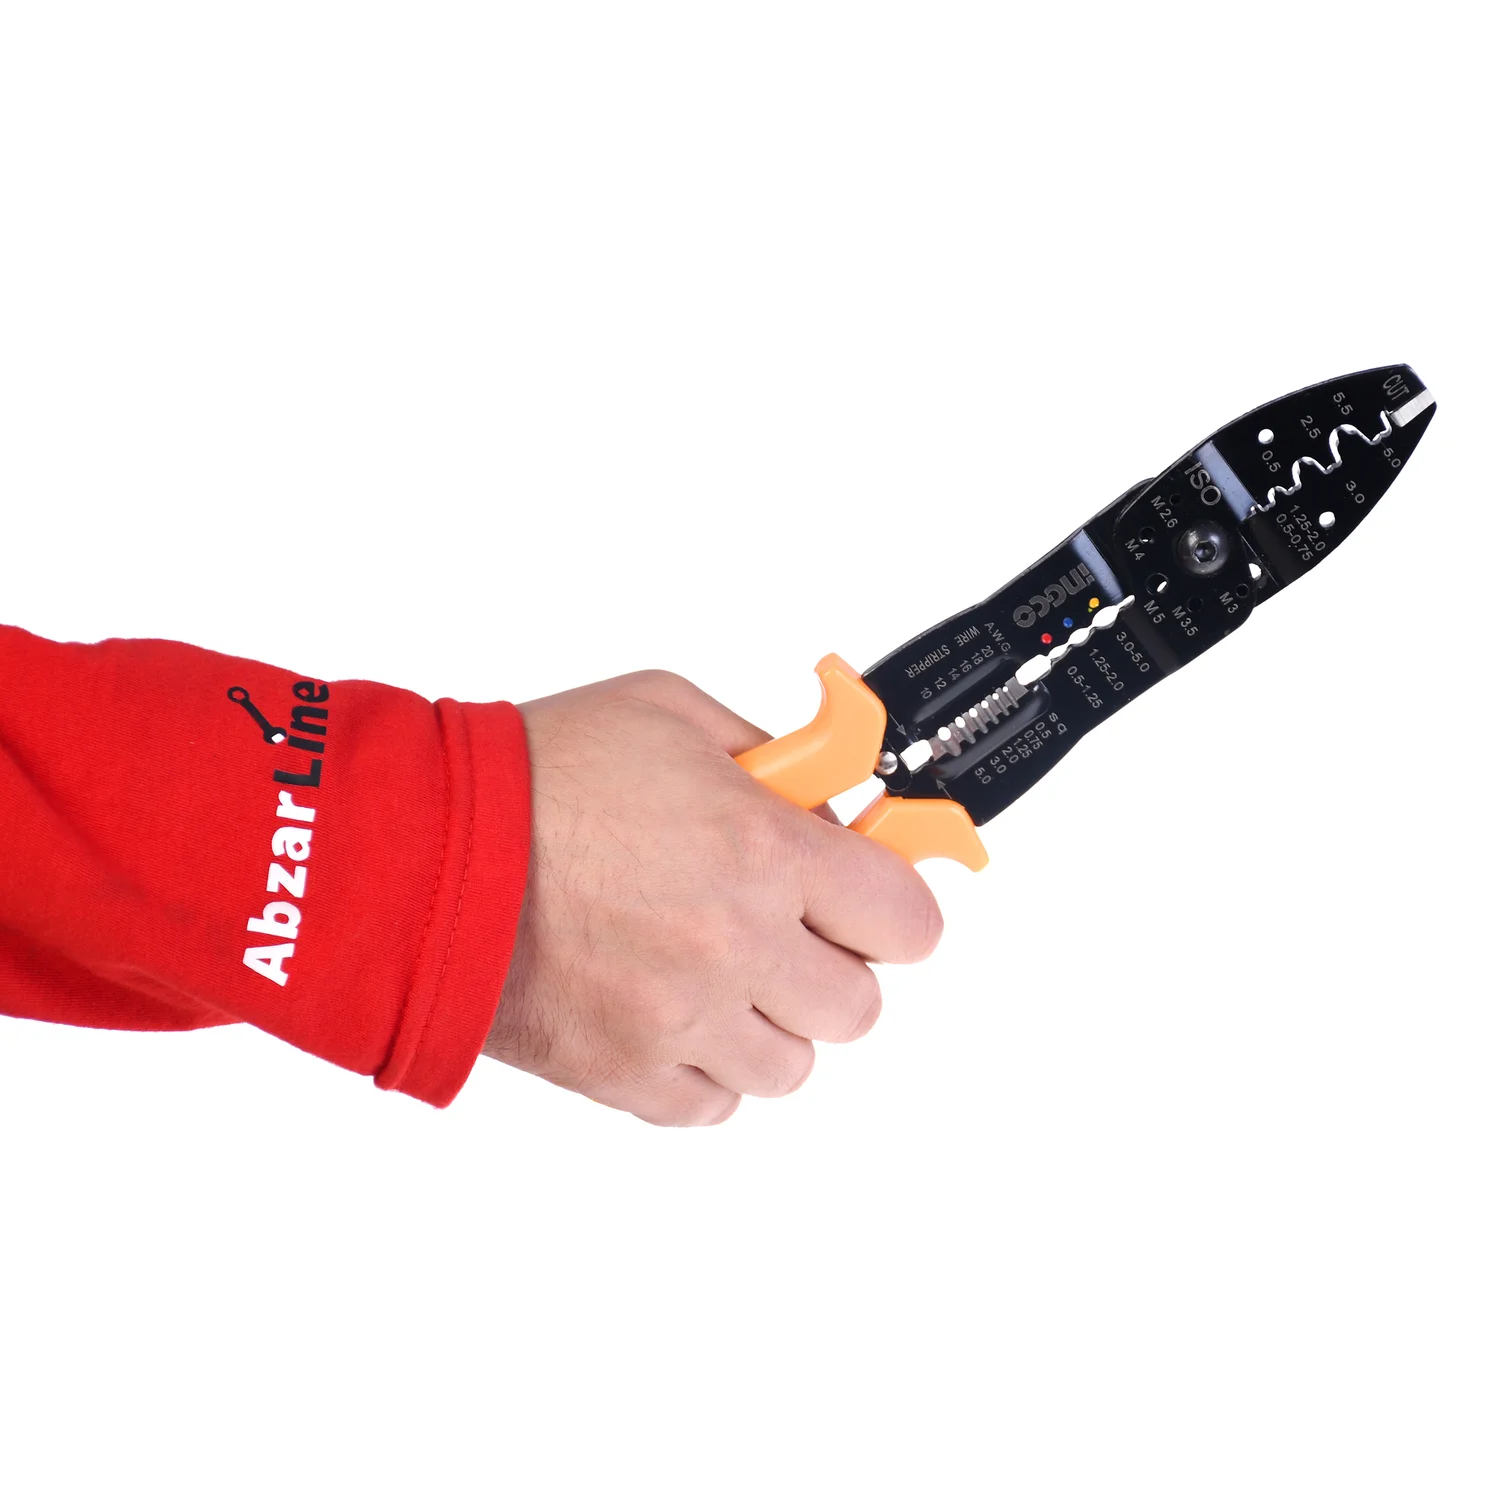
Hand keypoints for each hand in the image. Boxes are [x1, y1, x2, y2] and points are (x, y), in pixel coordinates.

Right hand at [484, 670, 941, 1124]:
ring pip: (791, 1066)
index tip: (871, 896)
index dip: (893, 906)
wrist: (420, 850)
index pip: (907, 919)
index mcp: (761, 849)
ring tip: (714, 968)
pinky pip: (714, 1106)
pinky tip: (669, 1011)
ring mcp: (681, 1023)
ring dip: (768, 1022)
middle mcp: (735, 946)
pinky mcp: (623, 1076)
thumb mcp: (670, 710)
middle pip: (856, 1005)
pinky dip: (704, 1068)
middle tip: (783, 926)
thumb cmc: (534, 773)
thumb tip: (832, 798)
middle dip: (830, 962)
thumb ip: (772, 757)